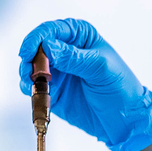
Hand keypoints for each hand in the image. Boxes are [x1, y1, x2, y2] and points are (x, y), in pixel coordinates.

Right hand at [16, 19, 151, 150]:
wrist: (124, 120)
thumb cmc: (120, 88)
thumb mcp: (99, 68)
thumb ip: (73, 57)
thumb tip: (48, 46)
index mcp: (80, 37)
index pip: (52, 30)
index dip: (37, 38)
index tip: (28, 51)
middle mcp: (65, 51)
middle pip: (37, 47)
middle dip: (29, 58)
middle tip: (29, 72)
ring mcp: (58, 72)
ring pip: (32, 67)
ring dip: (26, 74)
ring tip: (31, 84)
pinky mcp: (53, 91)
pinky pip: (34, 87)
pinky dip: (30, 89)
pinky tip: (33, 93)